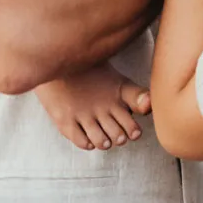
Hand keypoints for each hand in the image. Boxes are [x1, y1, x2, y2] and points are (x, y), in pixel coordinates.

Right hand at [34, 64, 151, 151]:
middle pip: (119, 135)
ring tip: (103, 138)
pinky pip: (82, 142)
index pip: (133, 118)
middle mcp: (101, 105)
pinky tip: (88, 136)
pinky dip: (88, 143)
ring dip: (105, 142)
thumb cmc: (87, 69)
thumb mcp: (113, 76)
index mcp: (116, 91)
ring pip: (102, 142)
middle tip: (117, 135)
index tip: (133, 131)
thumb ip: (134, 93)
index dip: (134, 129)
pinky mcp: (65, 120)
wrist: (51, 59)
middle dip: (120, 138)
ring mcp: (83, 114)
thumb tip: (150, 106)